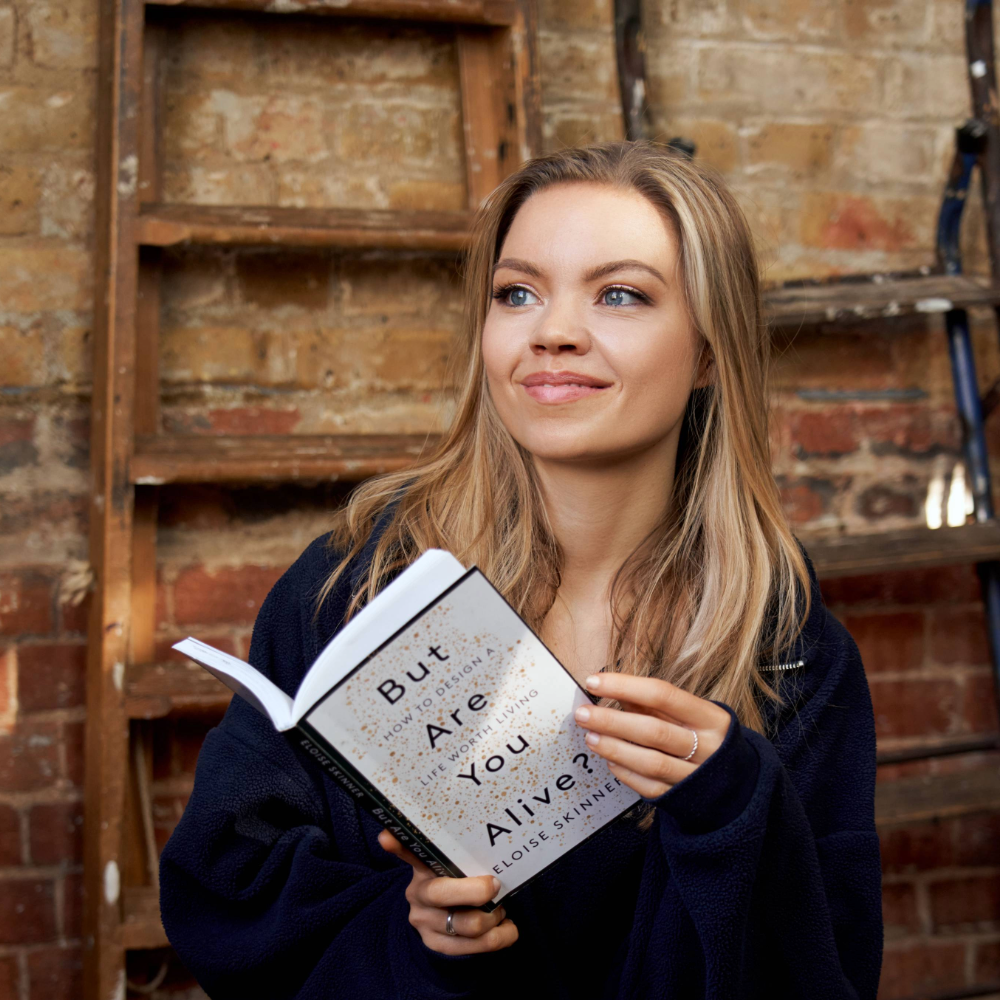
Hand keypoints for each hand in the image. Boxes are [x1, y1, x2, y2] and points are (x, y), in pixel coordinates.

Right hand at [378, 829, 518, 954]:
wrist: (439, 920)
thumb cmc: (454, 882)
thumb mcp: (448, 864)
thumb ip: (450, 849)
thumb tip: (450, 830)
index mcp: (421, 868)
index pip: (408, 852)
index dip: (396, 844)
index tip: (386, 837)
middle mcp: (417, 896)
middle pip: (444, 894)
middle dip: (480, 891)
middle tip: (497, 885)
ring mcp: (425, 924)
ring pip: (471, 925)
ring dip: (496, 916)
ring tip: (500, 908)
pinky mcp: (437, 946)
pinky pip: (478, 947)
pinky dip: (502, 936)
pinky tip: (506, 927)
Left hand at [573, 672, 731, 798]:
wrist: (738, 783)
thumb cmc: (705, 738)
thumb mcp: (692, 715)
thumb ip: (655, 703)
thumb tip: (612, 689)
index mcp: (711, 718)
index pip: (663, 694)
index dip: (625, 686)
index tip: (594, 681)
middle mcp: (707, 747)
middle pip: (654, 731)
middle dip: (613, 721)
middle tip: (583, 714)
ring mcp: (696, 776)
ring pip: (650, 762)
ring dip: (615, 748)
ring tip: (590, 737)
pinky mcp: (683, 799)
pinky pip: (649, 787)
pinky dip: (626, 773)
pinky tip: (608, 761)